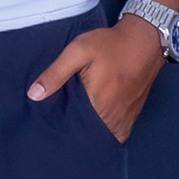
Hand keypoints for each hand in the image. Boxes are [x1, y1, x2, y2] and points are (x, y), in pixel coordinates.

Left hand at [26, 18, 165, 142]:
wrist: (145, 40)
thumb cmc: (111, 44)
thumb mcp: (78, 50)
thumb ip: (55, 73)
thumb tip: (33, 95)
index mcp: (97, 103)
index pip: (72, 128)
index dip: (60, 127)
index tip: (51, 124)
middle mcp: (113, 117)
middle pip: (87, 135)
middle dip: (74, 132)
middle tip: (63, 121)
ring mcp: (124, 119)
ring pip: (101, 137)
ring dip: (90, 133)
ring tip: (77, 122)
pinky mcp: (132, 118)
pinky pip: (115, 134)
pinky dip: (103, 131)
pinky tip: (94, 120)